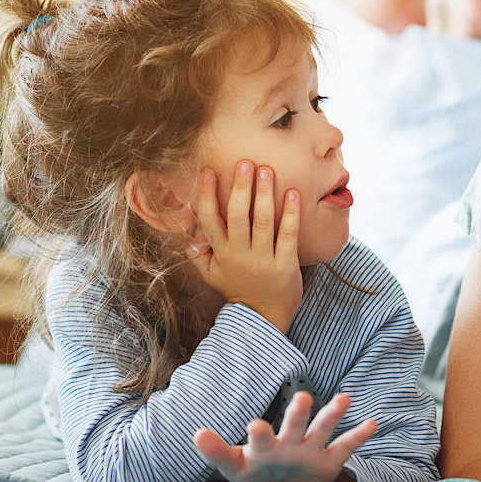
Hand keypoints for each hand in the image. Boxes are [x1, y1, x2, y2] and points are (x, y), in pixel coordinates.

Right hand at [187, 161, 302, 333]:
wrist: (263, 318)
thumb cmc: (239, 290)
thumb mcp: (212, 276)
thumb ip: (198, 254)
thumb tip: (188, 233)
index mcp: (221, 253)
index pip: (209, 220)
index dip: (206, 195)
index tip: (207, 171)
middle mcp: (239, 255)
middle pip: (236, 216)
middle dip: (239, 188)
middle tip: (245, 163)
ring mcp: (263, 260)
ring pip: (262, 222)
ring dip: (264, 194)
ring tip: (266, 170)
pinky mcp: (285, 265)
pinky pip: (288, 235)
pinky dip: (290, 214)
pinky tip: (292, 194)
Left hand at [193, 392, 377, 481]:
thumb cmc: (257, 472)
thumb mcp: (235, 467)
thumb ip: (217, 452)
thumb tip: (195, 433)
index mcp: (266, 446)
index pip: (261, 438)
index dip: (259, 434)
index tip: (255, 426)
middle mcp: (291, 443)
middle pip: (295, 425)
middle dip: (298, 414)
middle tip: (303, 398)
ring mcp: (312, 450)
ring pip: (323, 429)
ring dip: (333, 414)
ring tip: (344, 399)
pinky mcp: (330, 460)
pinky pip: (346, 447)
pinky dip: (358, 436)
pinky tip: (372, 423)